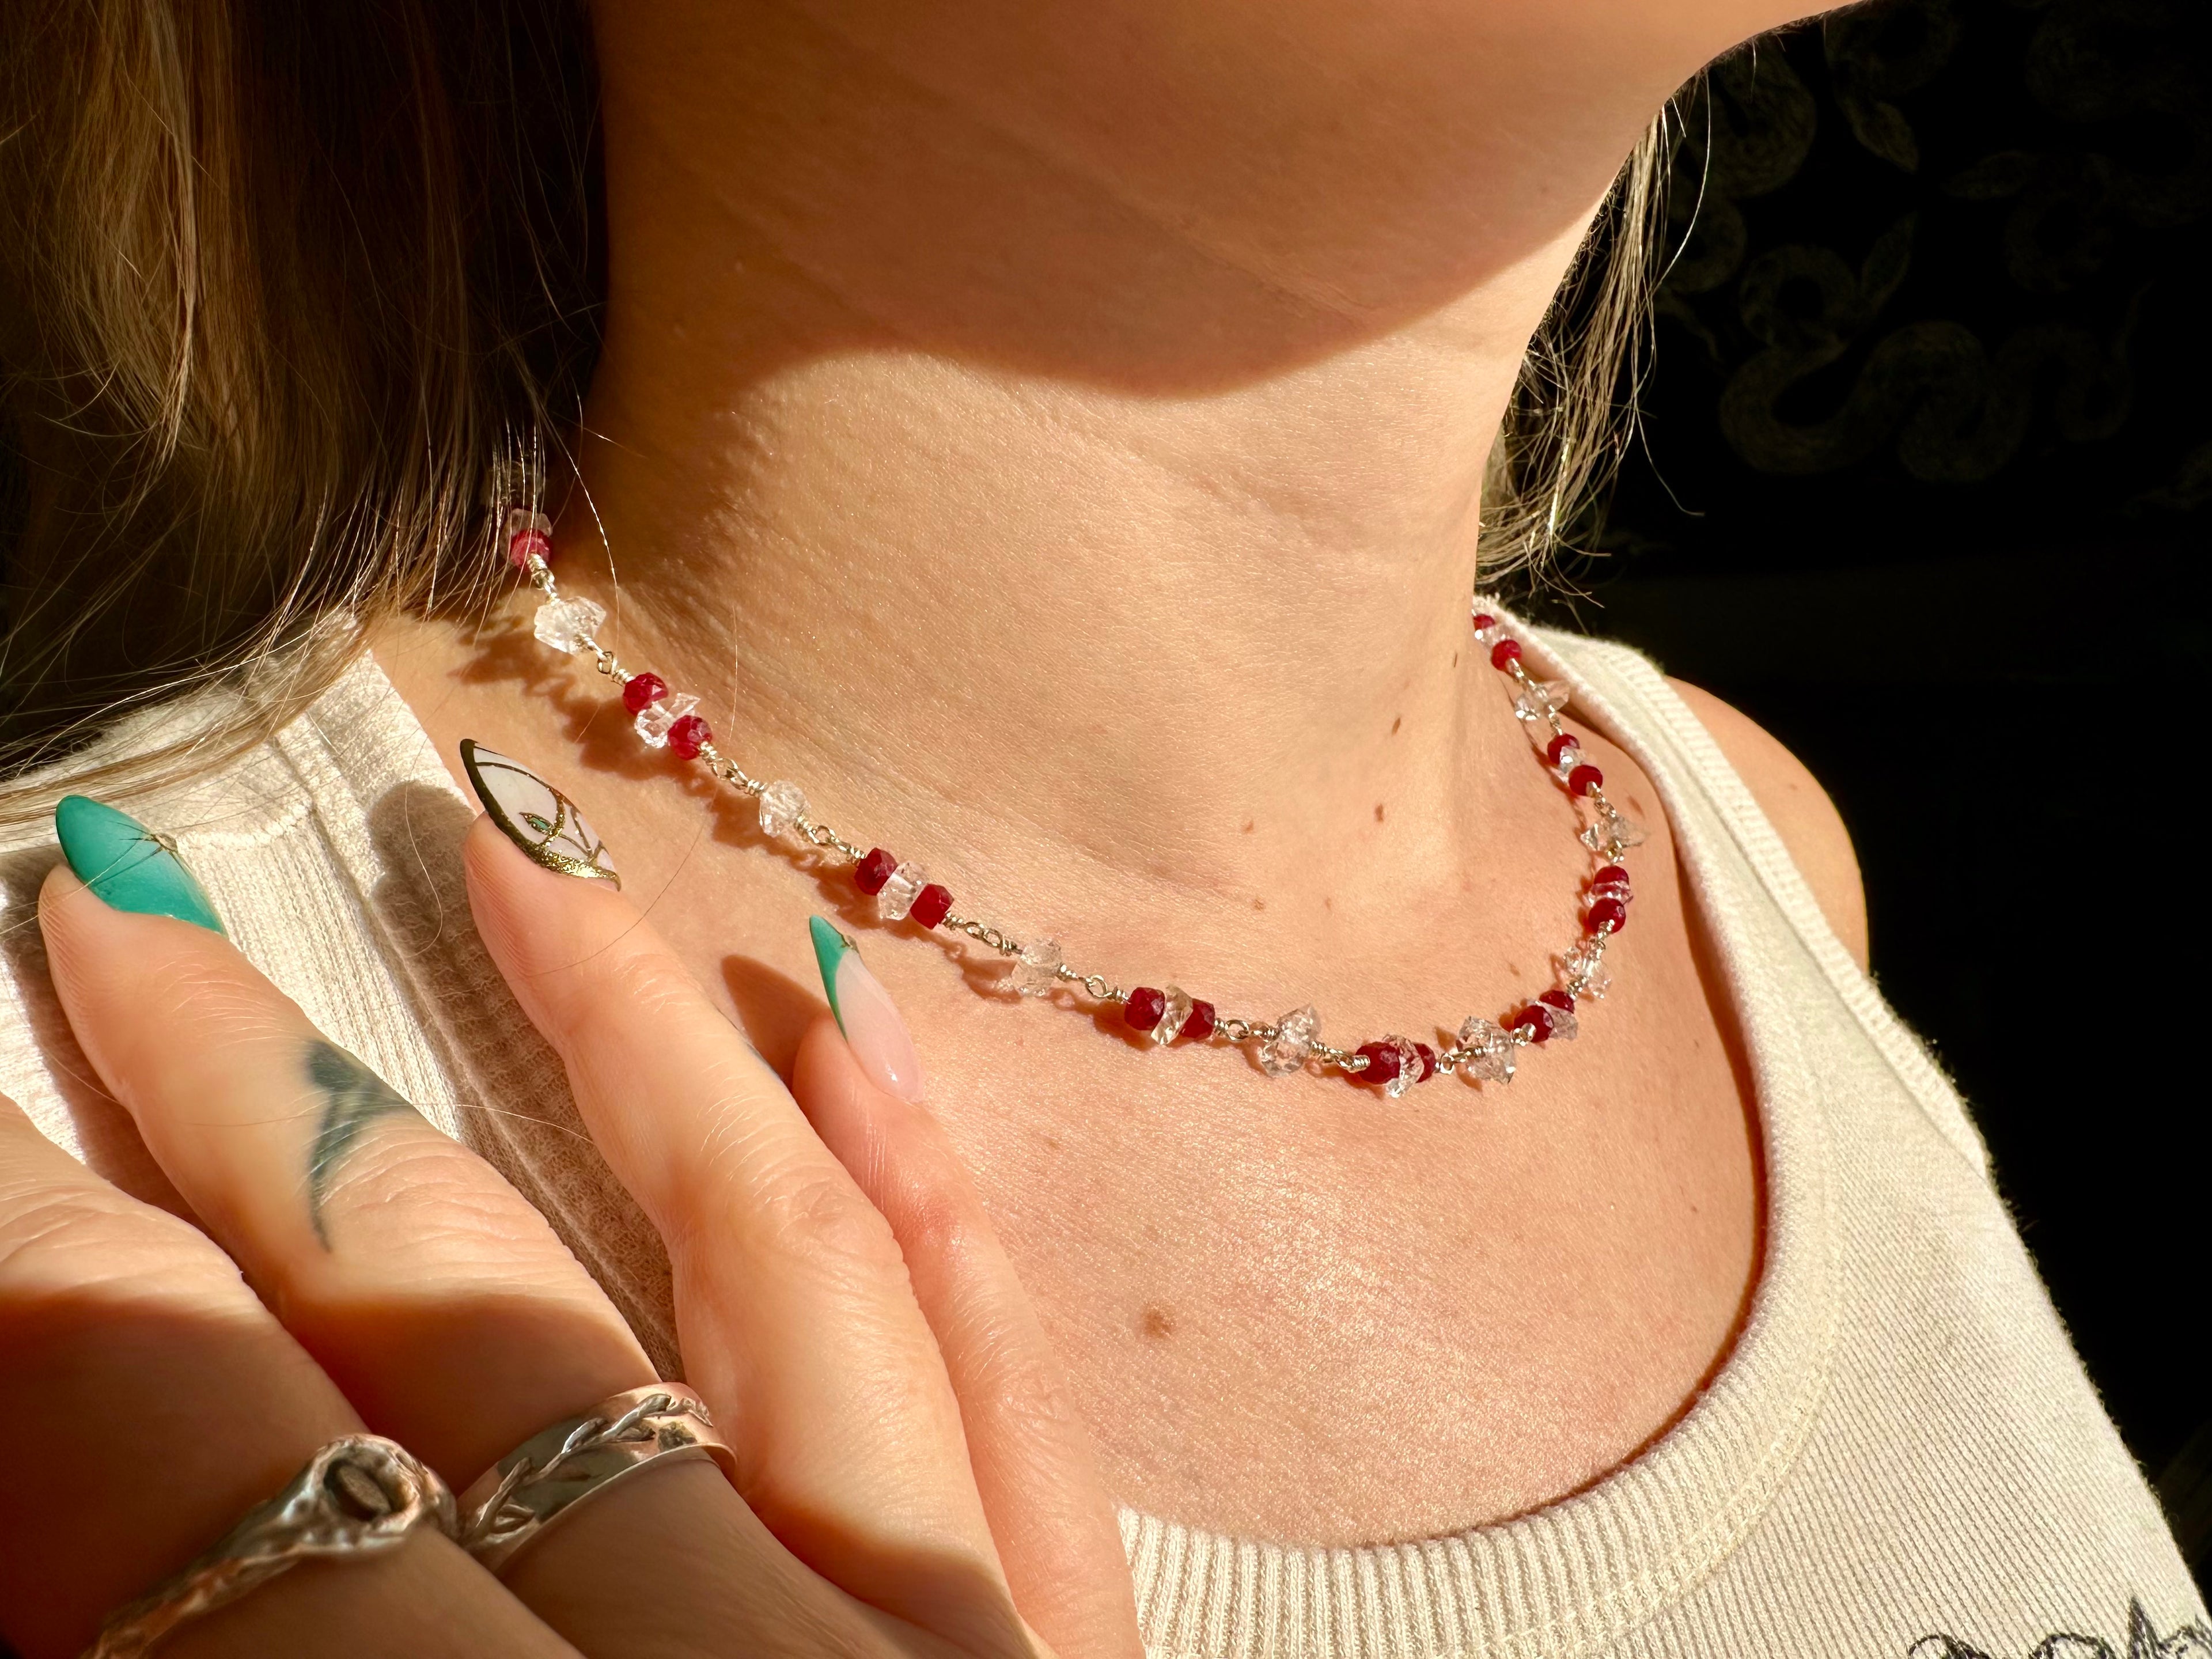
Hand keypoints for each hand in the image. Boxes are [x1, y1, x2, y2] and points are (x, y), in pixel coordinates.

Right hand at [0, 780, 1140, 1658]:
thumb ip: (102, 1633)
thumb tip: (51, 1432)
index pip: (189, 1423)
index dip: (34, 1247)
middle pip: (456, 1315)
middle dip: (261, 1109)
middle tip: (133, 920)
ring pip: (778, 1284)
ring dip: (633, 1050)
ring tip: (519, 859)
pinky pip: (1014, 1415)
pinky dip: (931, 1216)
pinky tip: (850, 1027)